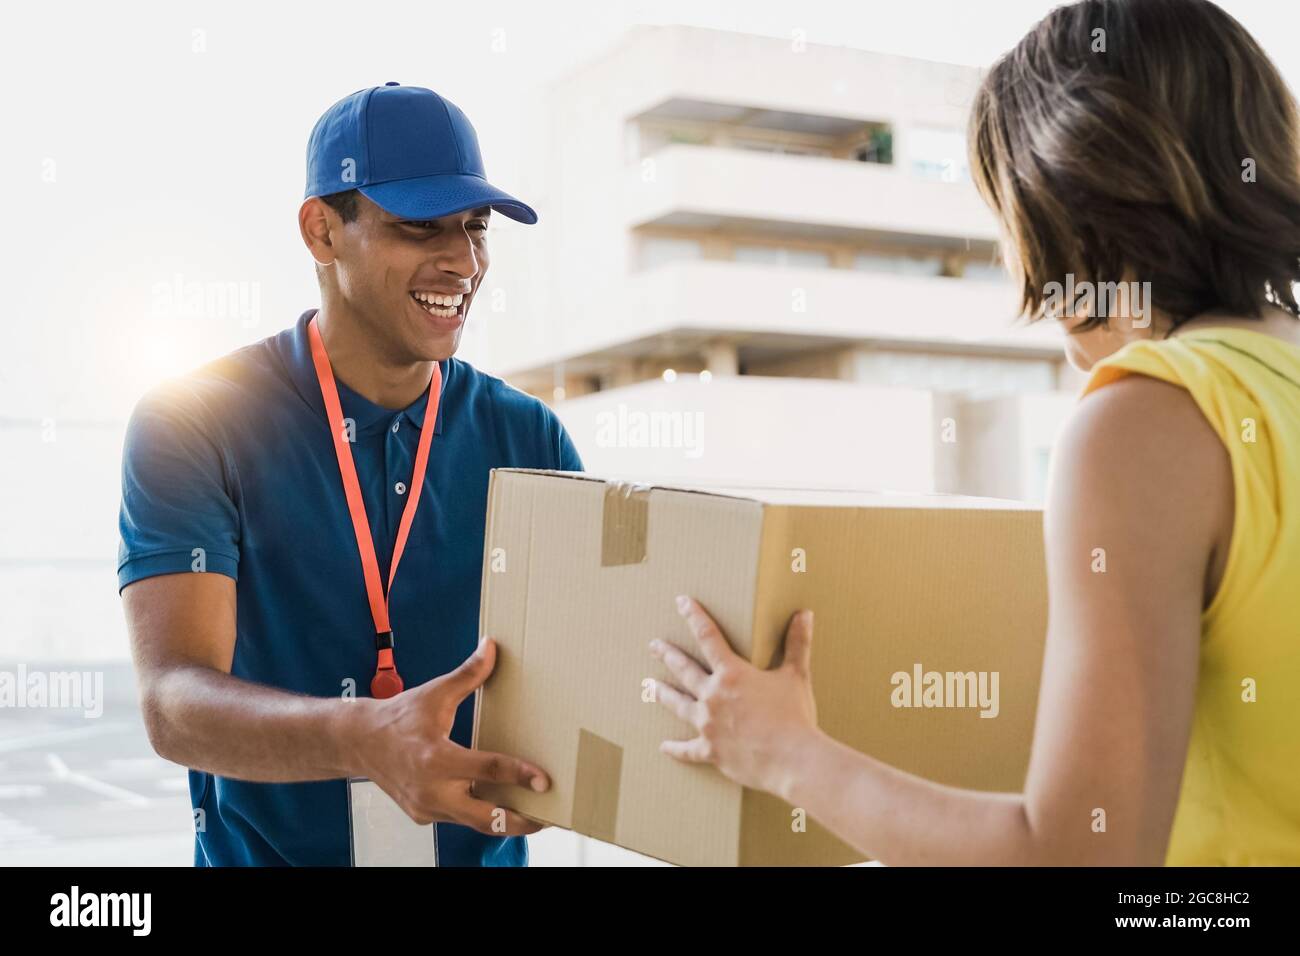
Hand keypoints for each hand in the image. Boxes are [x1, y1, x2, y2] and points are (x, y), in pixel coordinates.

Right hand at [358, 637, 548, 835]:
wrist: (359, 742)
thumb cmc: (398, 718)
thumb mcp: (435, 693)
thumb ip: (468, 674)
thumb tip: (492, 647)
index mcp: (437, 758)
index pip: (488, 769)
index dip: (520, 774)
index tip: (544, 781)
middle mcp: (433, 790)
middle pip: (486, 818)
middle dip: (520, 822)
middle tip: (550, 817)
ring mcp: (427, 807)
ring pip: (474, 822)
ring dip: (504, 821)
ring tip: (535, 815)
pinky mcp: (424, 815)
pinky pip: (459, 818)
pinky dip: (481, 813)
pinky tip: (503, 806)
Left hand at [650, 596, 820, 798]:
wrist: (792, 760)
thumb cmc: (795, 716)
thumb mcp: (796, 676)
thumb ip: (797, 643)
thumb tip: (804, 614)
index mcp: (732, 674)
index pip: (708, 636)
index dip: (694, 616)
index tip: (681, 602)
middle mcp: (713, 696)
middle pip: (684, 670)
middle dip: (668, 655)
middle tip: (653, 646)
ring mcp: (708, 725)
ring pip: (679, 704)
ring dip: (664, 693)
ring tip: (650, 686)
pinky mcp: (711, 751)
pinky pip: (687, 750)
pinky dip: (675, 749)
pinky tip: (664, 746)